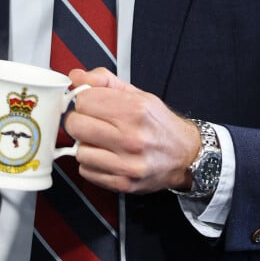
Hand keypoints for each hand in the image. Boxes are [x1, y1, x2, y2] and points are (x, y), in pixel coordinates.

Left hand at [65, 67, 199, 194]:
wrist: (185, 155)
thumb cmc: (158, 123)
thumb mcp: (137, 94)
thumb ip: (104, 81)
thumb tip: (75, 76)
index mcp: (135, 109)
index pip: (84, 101)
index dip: (83, 100)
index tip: (90, 103)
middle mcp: (132, 137)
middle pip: (76, 125)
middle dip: (78, 120)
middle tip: (89, 121)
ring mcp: (127, 163)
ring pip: (79, 150)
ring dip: (85, 144)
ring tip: (99, 140)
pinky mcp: (123, 184)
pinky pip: (86, 171)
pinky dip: (90, 163)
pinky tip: (104, 155)